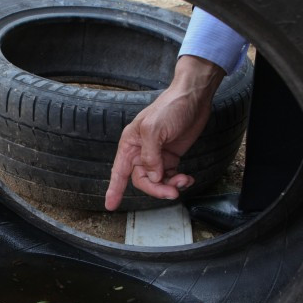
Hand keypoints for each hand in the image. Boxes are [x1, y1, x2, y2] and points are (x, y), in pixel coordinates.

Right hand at [105, 56, 225, 210]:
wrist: (193, 97)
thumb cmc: (169, 107)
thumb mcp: (154, 130)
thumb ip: (150, 156)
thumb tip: (153, 177)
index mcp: (130, 144)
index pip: (119, 171)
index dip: (114, 189)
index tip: (110, 205)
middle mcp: (141, 151)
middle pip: (143, 180)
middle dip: (157, 188)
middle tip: (172, 192)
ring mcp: (157, 154)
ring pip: (158, 180)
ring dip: (170, 185)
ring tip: (184, 181)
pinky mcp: (171, 156)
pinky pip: (171, 175)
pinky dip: (179, 180)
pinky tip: (187, 178)